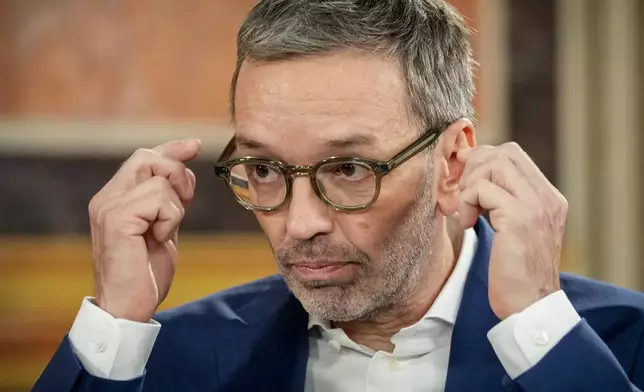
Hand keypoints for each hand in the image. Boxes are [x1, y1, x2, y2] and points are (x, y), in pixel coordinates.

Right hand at [89, 139, 200, 321]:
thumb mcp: (163, 228)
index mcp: (115, 198)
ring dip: (175, 208)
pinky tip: (158, 239)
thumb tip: (184, 170)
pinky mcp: (117, 219)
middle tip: (184, 202)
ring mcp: (109, 207)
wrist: (127, 307)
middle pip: (149, 158)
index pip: (143, 158)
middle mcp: (107, 198)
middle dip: (178, 175)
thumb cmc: (145, 273)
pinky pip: (159, 199)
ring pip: (160, 180)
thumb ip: (169, 200)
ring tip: (162, 234)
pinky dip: (170, 219)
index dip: (171, 149)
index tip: (194, 145)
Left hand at [456, 142, 567, 319]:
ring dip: (470, 185)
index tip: (464, 181)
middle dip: (474, 168)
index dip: (482, 160)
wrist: (529, 306)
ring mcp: (536, 205)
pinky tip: (468, 225)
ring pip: (494, 164)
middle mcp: (547, 197)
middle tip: (464, 196)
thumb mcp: (512, 228)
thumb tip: (471, 170)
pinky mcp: (519, 218)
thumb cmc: (514, 271)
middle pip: (504, 152)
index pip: (513, 154)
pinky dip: (467, 202)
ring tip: (467, 212)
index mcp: (548, 197)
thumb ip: (500, 200)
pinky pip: (482, 189)